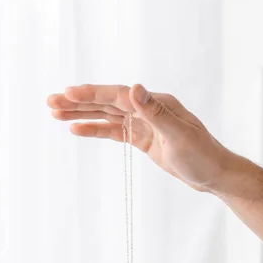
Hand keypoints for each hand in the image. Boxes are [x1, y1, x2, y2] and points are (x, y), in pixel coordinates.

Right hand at [47, 84, 232, 191]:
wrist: (212, 174)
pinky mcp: (141, 139)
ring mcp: (142, 124)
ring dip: (81, 114)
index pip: (117, 96)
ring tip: (55, 114)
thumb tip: (135, 88)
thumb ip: (154, 112)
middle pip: (106, 102)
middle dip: (78, 102)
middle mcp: (146, 109)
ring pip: (106, 116)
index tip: (67, 93)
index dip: (91, 94)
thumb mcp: (178, 135)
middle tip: (50, 101)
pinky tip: (77, 130)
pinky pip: (113, 132)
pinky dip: (95, 130)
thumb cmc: (201, 155)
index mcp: (155, 103)